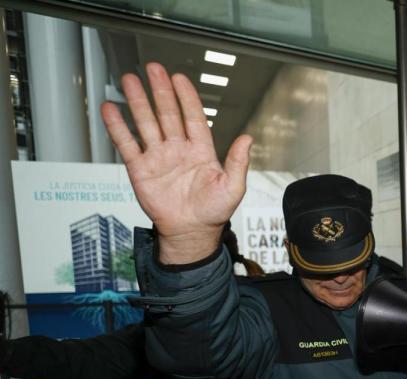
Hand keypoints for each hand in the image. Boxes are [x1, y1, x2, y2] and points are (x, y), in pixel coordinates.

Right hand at [100, 63, 251, 263]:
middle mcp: (178, 149)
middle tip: (153, 69)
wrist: (191, 233)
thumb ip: (238, 162)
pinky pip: (127, 144)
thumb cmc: (214, 213)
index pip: (193, 117)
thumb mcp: (233, 187)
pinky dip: (118, 127)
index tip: (179, 78)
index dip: (186, 97)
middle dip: (160, 91)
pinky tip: (111, 110)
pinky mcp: (140, 169)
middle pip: (168, 113)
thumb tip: (247, 138)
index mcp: (201, 151)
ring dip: (138, 102)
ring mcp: (158, 157)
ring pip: (146, 123)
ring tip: (129, 80)